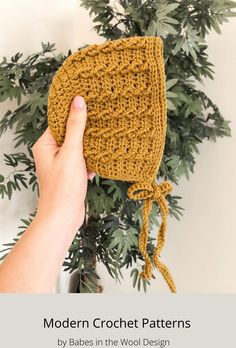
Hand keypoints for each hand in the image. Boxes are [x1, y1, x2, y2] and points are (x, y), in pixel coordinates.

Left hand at [32, 96, 94, 232]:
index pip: (60, 121)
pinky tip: (93, 170)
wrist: (64, 217)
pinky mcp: (69, 174)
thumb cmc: (63, 187)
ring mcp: (60, 164)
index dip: (74, 113)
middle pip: (70, 134)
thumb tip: (77, 101)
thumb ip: (75, 126)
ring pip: (78, 148)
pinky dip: (89, 163)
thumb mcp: (72, 152)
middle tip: (100, 126)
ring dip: (89, 150)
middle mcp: (50, 152)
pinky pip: (82, 161)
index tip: (91, 105)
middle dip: (85, 133)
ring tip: (98, 150)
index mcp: (45, 144)